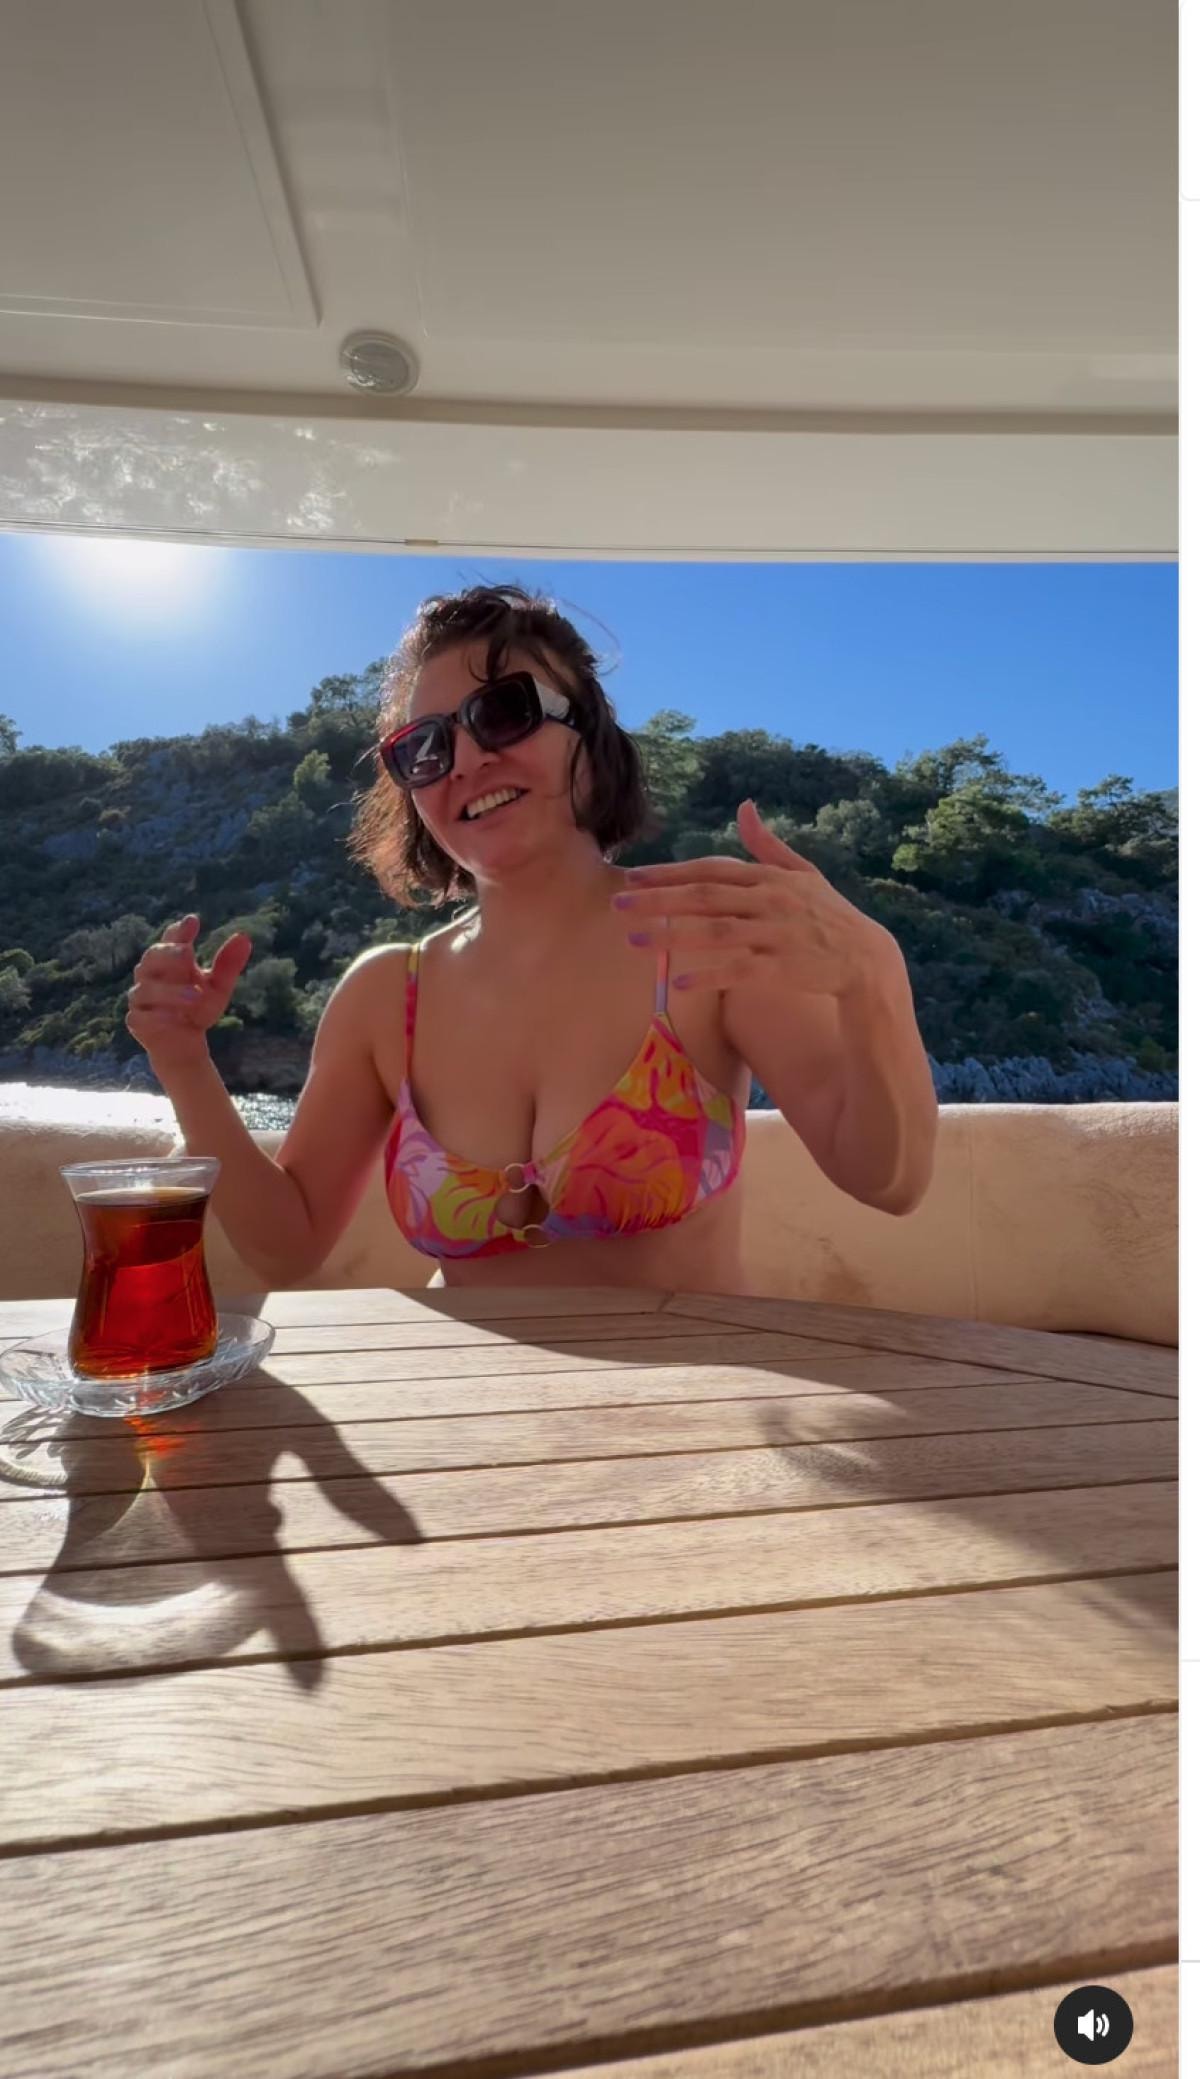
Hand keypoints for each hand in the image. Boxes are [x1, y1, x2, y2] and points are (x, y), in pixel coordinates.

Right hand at [126, 914, 252, 1067]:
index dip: (179, 930)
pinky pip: (141, 1016)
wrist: (185, 1043)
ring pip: (146, 989)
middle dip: (168, 953)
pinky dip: (158, 1016)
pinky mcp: (137, 1021)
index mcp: (171, 960)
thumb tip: (244, 937)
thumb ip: (228, 965)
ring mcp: (141, 997)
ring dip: (170, 992)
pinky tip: (176, 1018)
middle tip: (187, 952)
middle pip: (152, 957)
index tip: (192, 921)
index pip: (172, 939)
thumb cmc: (199, 1007)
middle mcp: (151, 974)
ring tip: (195, 997)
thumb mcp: (219, 987)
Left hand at [612, 799, 891, 995]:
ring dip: (671, 936)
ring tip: (633, 940)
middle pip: (704, 897)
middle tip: (617, 905)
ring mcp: (775, 935)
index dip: (670, 873)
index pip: (711, 870)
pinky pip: (739, 971)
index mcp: (769, 877)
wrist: (866, 959)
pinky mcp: (782, 969)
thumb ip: (768, 845)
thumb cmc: (827, 915)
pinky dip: (709, 975)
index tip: (633, 878)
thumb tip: (745, 807)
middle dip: (658, 900)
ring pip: (715, 933)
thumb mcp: (802, 873)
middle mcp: (769, 902)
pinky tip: (680, 981)